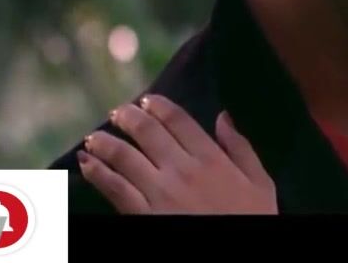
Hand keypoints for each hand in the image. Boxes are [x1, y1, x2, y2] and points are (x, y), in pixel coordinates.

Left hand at [77, 95, 276, 213]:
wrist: (236, 255)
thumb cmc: (251, 219)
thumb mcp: (261, 183)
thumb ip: (241, 148)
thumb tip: (223, 116)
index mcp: (212, 158)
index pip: (179, 121)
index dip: (159, 106)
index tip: (147, 100)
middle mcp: (182, 168)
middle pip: (148, 132)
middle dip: (128, 117)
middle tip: (118, 113)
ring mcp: (159, 191)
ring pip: (124, 157)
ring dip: (105, 142)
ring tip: (94, 137)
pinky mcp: (141, 214)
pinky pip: (114, 188)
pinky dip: (97, 172)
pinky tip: (87, 163)